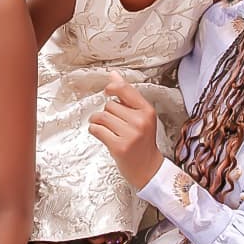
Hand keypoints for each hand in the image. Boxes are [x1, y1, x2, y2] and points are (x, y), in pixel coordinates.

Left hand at [89, 73, 163, 189]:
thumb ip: (127, 96)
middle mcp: (140, 121)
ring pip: (101, 116)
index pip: (125, 89)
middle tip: (114, 123)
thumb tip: (113, 75)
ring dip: (97, 121)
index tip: (108, 91)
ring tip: (104, 128)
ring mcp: (130, 134)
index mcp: (147, 111)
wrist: (148, 169)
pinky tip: (102, 135)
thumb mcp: (140, 116)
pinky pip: (97, 130)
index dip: (113, 87)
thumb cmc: (142, 142)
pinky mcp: (119, 146)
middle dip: (107, 112)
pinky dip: (95, 130)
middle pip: (110, 105)